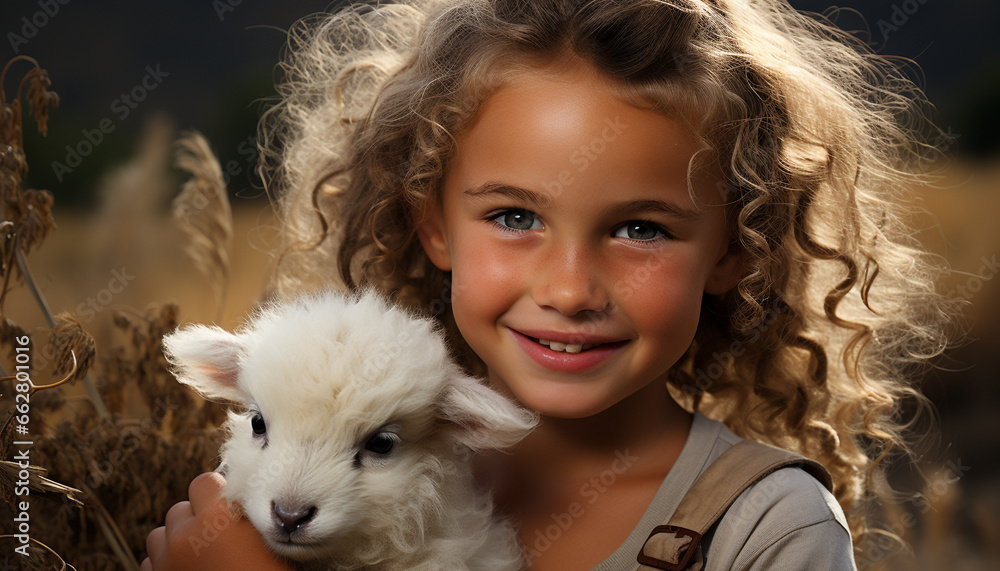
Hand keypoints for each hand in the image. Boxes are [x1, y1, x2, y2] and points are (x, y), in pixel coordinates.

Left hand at [141, 472, 295, 570]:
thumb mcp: (269, 544)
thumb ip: (246, 518)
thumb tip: (235, 504)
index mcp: (216, 520)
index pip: (203, 482)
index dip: (216, 492)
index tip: (228, 506)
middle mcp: (185, 537)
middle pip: (179, 509)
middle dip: (195, 518)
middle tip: (217, 536)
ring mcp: (165, 562)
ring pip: (159, 535)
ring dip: (175, 540)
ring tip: (199, 556)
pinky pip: (149, 562)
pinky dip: (164, 563)